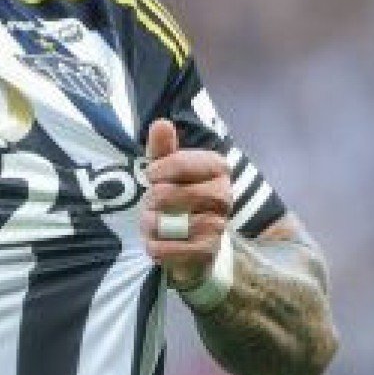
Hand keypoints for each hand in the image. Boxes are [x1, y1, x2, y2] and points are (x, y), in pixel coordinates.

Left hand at [140, 119, 231, 292]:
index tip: (150, 175)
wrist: (188, 242)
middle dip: (154, 199)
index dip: (159, 170)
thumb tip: (161, 123)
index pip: (181, 162)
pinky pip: (174, 249)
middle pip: (175, 194)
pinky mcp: (209, 251)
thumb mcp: (166, 170)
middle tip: (149, 203)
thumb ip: (162, 147)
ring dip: (152, 225)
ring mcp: (219, 225)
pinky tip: (156, 243)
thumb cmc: (176, 196)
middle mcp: (224, 195)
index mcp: (217, 167)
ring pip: (174, 224)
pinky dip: (157, 248)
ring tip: (151, 223)